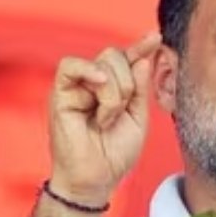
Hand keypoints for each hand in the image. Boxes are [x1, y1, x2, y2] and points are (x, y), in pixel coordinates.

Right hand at [47, 31, 161, 203]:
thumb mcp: (138, 118)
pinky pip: (71, 66)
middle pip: (115, 56)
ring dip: (113, 93)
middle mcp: (94, 83)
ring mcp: (76, 87)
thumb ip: (141, 88)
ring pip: (101, 63)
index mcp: (114, 88)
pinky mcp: (59, 94)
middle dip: (128, 84)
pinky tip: (99, 84)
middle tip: (120, 113)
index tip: (155, 37)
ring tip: (105, 119)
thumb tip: (142, 57)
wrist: (96, 179)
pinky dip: (89, 72)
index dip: (141, 46)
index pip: (127, 58)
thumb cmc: (115, 153)